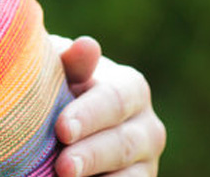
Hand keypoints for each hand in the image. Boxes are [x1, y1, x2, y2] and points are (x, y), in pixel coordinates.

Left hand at [53, 36, 166, 176]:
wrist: (65, 123)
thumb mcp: (62, 71)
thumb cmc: (61, 86)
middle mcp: (148, 127)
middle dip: (91, 155)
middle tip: (63, 166)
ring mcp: (147, 162)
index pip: (116, 100)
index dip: (90, 115)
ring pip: (131, 176)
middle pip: (124, 143)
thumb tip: (87, 46)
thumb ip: (72, 61)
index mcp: (131, 88)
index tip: (62, 129)